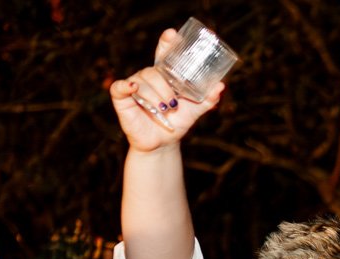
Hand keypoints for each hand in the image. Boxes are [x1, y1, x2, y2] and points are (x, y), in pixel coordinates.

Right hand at [108, 28, 225, 151]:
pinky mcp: (121, 98)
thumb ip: (207, 99)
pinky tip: (133, 88)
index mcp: (164, 75)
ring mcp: (134, 85)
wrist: (163, 143)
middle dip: (165, 87)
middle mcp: (148, 76)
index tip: (172, 34)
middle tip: (174, 104)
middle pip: (154, 72)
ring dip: (154, 96)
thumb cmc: (177, 122)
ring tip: (164, 110)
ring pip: (142, 82)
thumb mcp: (194, 110)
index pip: (164, 53)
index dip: (166, 42)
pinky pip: (119, 87)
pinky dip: (125, 86)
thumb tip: (221, 86)